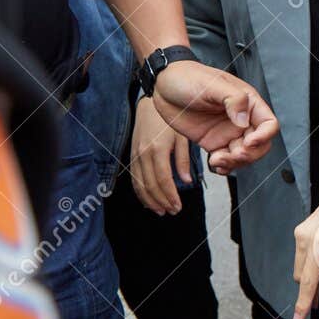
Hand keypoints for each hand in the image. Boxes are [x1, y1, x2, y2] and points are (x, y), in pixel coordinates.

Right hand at [130, 96, 191, 214]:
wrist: (149, 106)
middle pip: (150, 185)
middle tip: (172, 211)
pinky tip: (148, 200)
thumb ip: (183, 160)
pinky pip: (134, 178)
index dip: (170, 196)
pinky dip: (140, 192)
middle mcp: (143, 154)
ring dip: (150, 200)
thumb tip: (186, 182)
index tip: (178, 207)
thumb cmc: (169, 121)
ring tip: (161, 210)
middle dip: (161, 202)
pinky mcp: (132, 156)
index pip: (163, 180)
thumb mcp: (182, 137)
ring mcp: (135, 156)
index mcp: (158, 150)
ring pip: (139, 185)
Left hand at [152, 60, 277, 170]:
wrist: (163, 86)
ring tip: (216, 159)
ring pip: (244, 156)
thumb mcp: (212, 85)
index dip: (264, 136)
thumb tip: (244, 121)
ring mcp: (228, 133)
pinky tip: (214, 164)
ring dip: (235, 163)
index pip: (269, 124)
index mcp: (247, 103)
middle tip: (232, 154)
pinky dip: (224, 167)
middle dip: (249, 154)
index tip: (248, 141)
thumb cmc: (188, 78)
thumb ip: (233, 100)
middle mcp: (241, 120)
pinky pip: (226, 160)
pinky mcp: (213, 142)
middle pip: (260, 145)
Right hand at [292, 172, 318, 317]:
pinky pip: (304, 254)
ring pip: (302, 266)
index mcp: (318, 245)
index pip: (308, 282)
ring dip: (315, 271)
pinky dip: (315, 260)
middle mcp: (304, 238)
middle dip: (314, 285)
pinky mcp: (302, 229)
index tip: (299, 317)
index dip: (304, 302)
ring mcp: (301, 232)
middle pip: (302, 276)